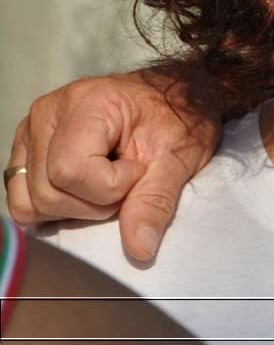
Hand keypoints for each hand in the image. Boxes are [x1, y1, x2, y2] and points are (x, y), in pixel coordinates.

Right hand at [6, 68, 221, 260]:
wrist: (176, 98)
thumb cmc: (180, 118)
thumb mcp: (179, 157)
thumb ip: (155, 201)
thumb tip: (138, 248)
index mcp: (87, 103)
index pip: (71, 171)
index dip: (111, 187)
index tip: (141, 170)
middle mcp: (48, 113)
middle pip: (48, 191)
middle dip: (96, 203)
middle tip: (130, 181)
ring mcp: (31, 131)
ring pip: (30, 201)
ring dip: (74, 208)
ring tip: (109, 183)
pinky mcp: (27, 150)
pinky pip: (21, 199)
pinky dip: (53, 207)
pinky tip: (86, 191)